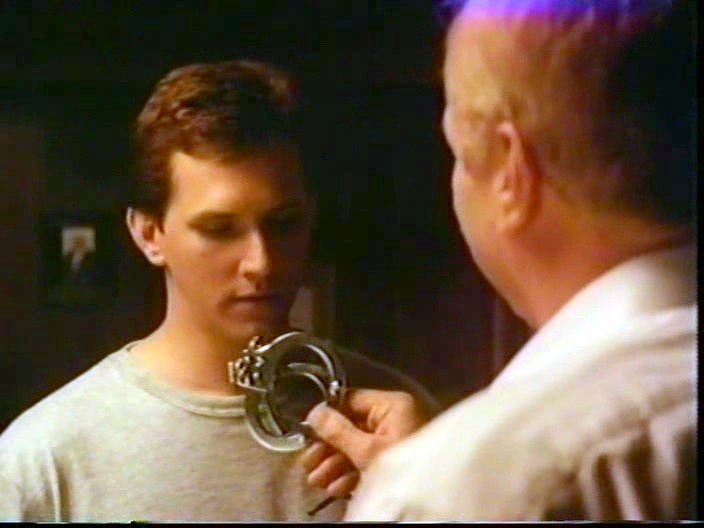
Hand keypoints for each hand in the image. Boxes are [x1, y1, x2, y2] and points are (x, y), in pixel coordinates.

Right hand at [301, 389, 423, 495]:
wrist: (429, 505)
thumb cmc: (402, 468)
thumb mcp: (364, 450)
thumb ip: (337, 430)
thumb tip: (316, 413)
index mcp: (393, 405)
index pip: (351, 400)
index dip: (327, 415)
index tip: (308, 429)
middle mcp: (396, 417)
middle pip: (352, 426)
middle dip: (328, 448)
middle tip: (308, 461)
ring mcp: (397, 438)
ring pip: (358, 446)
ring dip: (335, 464)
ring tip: (317, 480)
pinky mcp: (397, 458)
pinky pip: (369, 459)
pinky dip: (351, 472)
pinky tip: (335, 487)